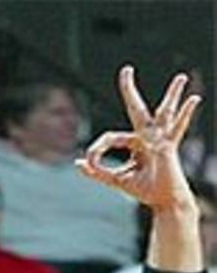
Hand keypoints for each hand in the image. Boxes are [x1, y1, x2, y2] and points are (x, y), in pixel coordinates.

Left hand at [77, 66, 201, 210]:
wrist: (162, 201)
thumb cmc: (144, 189)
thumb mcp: (115, 179)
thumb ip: (97, 171)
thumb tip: (78, 162)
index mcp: (135, 143)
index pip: (110, 137)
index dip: (96, 149)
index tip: (89, 160)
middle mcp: (148, 137)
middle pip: (137, 109)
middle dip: (129, 90)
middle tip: (126, 70)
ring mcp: (160, 140)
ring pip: (164, 113)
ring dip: (173, 95)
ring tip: (181, 77)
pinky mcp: (167, 147)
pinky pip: (175, 129)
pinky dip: (184, 114)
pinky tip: (193, 100)